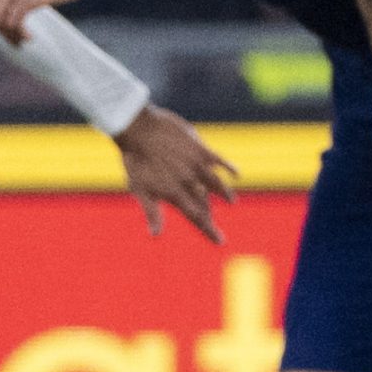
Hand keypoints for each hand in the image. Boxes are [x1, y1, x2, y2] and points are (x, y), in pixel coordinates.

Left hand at [114, 104, 237, 244]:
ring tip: (232, 201)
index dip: (209, 230)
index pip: (196, 217)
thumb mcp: (140, 189)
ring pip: (216, 184)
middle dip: (211, 219)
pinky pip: (219, 160)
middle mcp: (189, 182)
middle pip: (206, 204)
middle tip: (217, 230)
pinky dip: (229, 167)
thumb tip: (156, 235)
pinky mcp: (199, 149)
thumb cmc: (135, 161)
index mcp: (175, 193)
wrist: (138, 129)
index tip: (220, 241)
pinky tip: (236, 173)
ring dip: (225, 194)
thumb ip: (152, 212)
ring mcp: (196, 165)